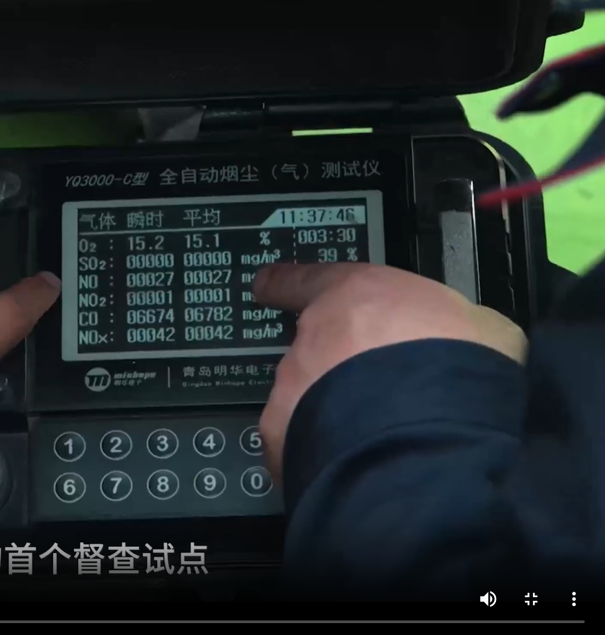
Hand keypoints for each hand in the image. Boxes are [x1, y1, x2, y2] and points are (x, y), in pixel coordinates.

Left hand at [254, 263, 526, 480]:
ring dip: (330, 413)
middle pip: (313, 350)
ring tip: (372, 438)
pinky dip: (319, 454)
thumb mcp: (481, 327)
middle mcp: (313, 337)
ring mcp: (291, 389)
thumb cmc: (464, 368)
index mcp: (356, 295)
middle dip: (337, 370)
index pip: (308, 280)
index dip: (287, 284)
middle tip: (377, 394)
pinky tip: (353, 467)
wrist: (436, 436)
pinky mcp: (281, 440)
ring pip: (302, 400)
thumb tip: (458, 339)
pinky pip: (298, 444)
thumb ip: (449, 327)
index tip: (267, 286)